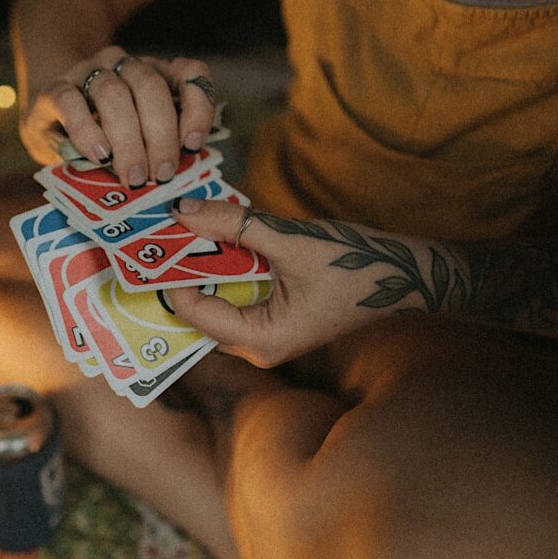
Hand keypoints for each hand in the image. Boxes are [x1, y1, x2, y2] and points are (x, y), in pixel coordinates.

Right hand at [19, 45, 216, 187]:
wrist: (50, 120)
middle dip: (160, 134)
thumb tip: (174, 174)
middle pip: (149, 86)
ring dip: (128, 139)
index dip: (197, 107)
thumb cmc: (103, 137)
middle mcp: (124, 65)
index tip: (193, 145)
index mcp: (155, 73)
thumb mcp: (139, 139)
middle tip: (160, 174)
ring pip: (113, 93)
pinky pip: (71, 103)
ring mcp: (87, 72)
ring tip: (133, 176)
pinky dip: (88, 132)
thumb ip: (158, 146)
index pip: (189, 74)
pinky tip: (99, 156)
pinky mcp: (54, 90)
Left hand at [168, 199, 467, 366]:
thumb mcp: (290, 240)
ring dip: (201, 267)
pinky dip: (223, 269)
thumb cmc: (356, 264)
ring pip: (216, 302)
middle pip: (200, 311)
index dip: (170, 276)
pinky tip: (215, 239)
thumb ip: (234, 225)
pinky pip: (235, 296)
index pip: (195, 312)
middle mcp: (258, 348)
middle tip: (158, 233)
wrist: (405, 275)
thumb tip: (183, 210)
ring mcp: (266, 337)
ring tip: (182, 230)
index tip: (152, 239)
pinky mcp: (274, 320)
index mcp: (261, 341)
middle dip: (181, 271)